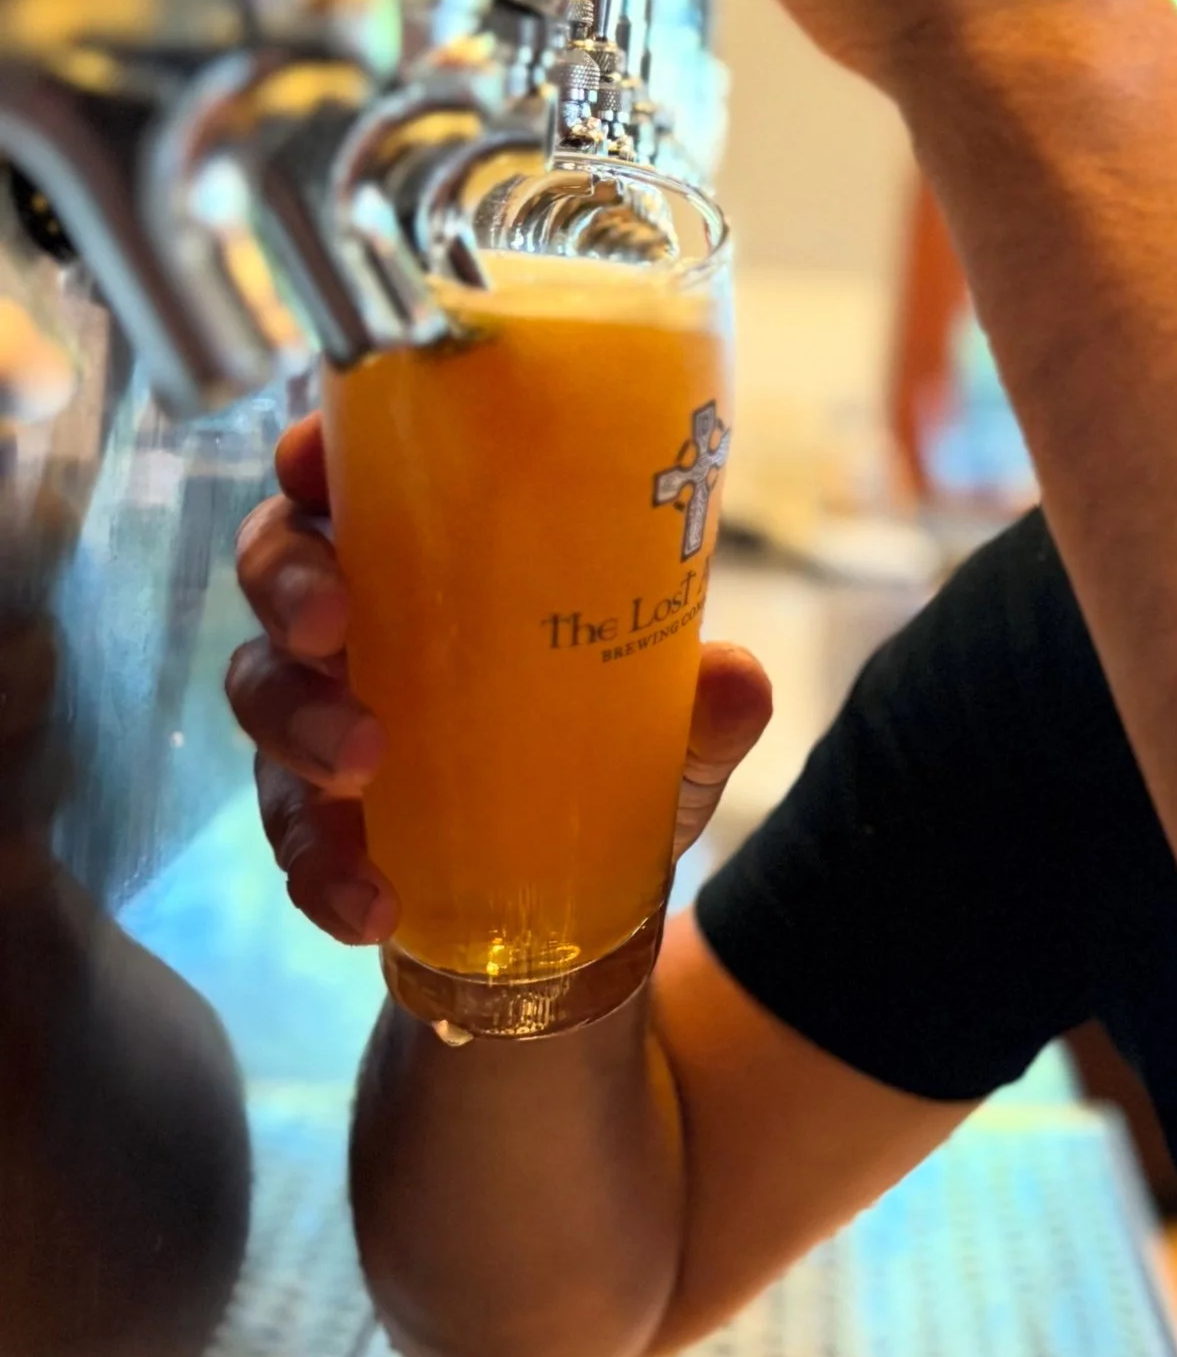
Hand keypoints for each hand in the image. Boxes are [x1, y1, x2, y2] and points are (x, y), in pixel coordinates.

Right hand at [226, 416, 773, 948]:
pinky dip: (322, 869)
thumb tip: (735, 680)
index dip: (316, 453)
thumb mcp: (674, 722)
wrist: (590, 891)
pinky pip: (292, 839)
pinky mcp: (321, 820)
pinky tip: (371, 903)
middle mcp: (362, 619)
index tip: (317, 461)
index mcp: (432, 552)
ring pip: (262, 694)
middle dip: (288, 585)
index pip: (352, 472)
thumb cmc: (611, 745)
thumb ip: (705, 702)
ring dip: (299, 727)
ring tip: (361, 769)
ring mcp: (324, 715)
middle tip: (332, 627)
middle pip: (275, 564)